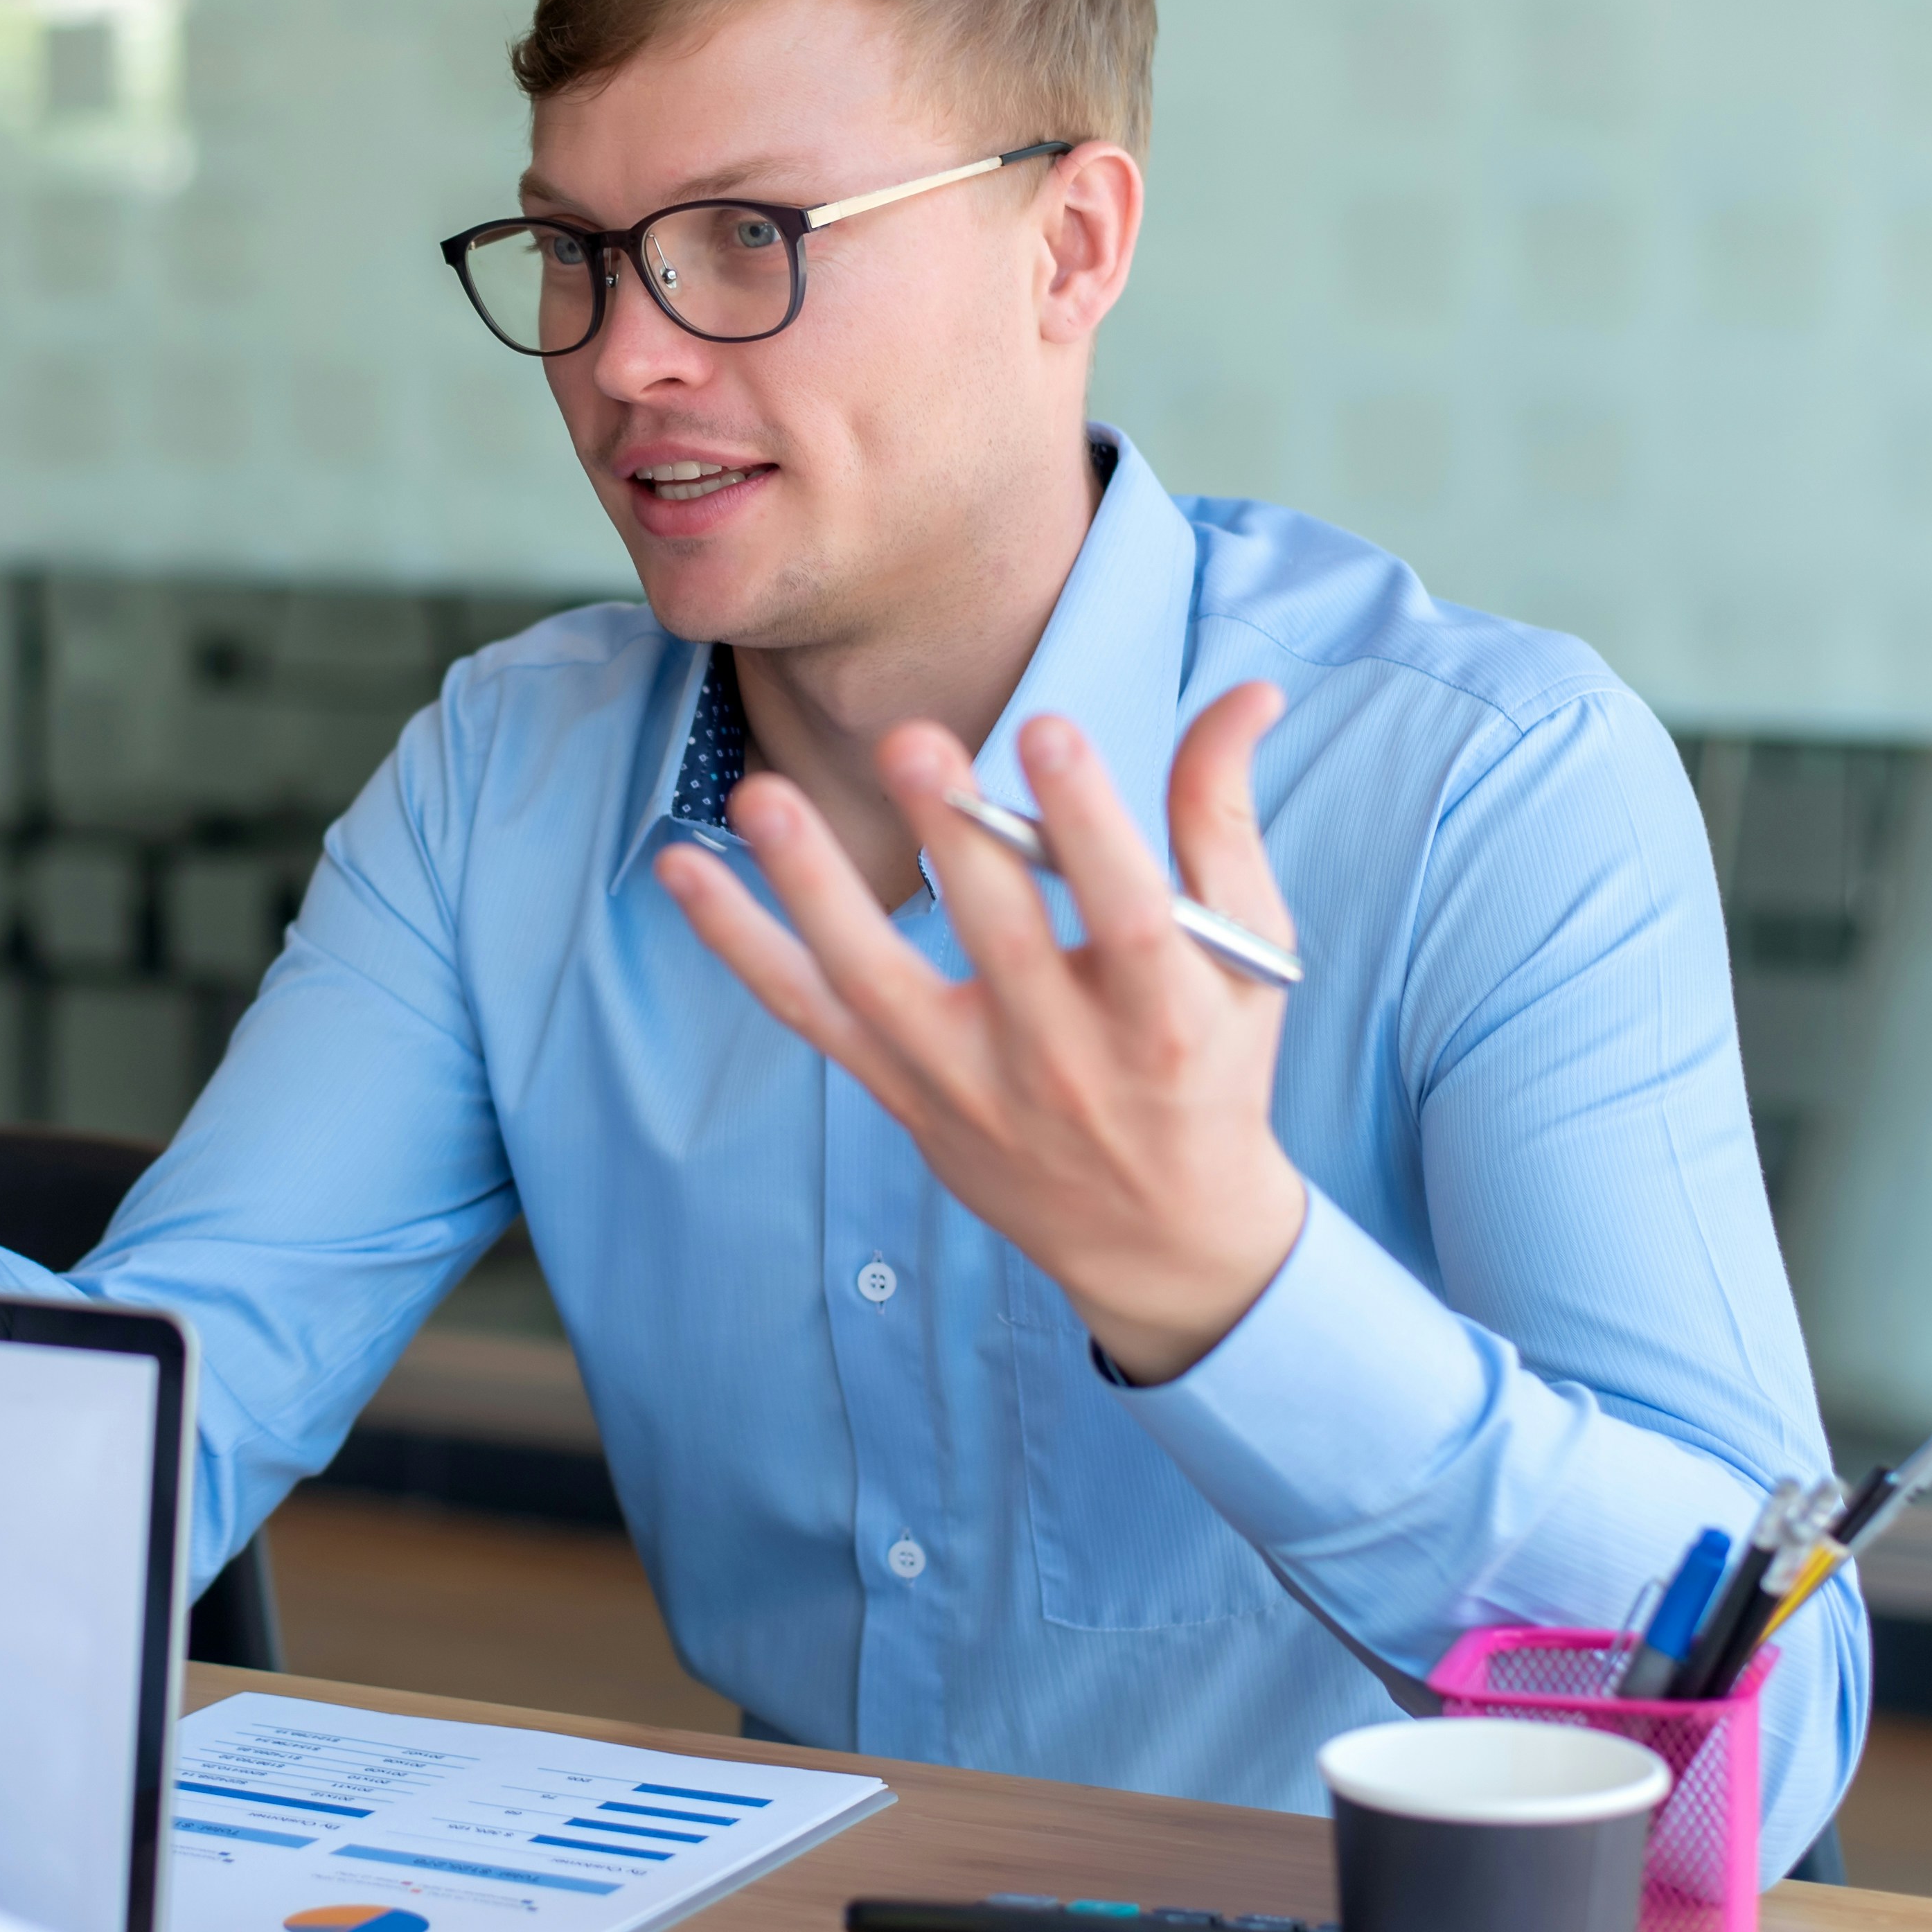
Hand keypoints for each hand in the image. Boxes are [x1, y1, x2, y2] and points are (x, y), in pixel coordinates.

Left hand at [654, 688, 1308, 1382]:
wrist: (1163, 1237)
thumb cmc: (1209, 1066)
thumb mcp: (1245, 953)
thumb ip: (1222, 819)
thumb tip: (1249, 694)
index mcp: (1165, 1016)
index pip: (1131, 915)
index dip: (1091, 824)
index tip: (1050, 729)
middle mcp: (1063, 1060)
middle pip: (1000, 942)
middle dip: (956, 839)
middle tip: (910, 741)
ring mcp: (967, 1084)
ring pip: (877, 984)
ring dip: (812, 890)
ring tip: (761, 797)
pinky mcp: (901, 1093)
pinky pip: (808, 1016)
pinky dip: (741, 945)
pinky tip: (682, 872)